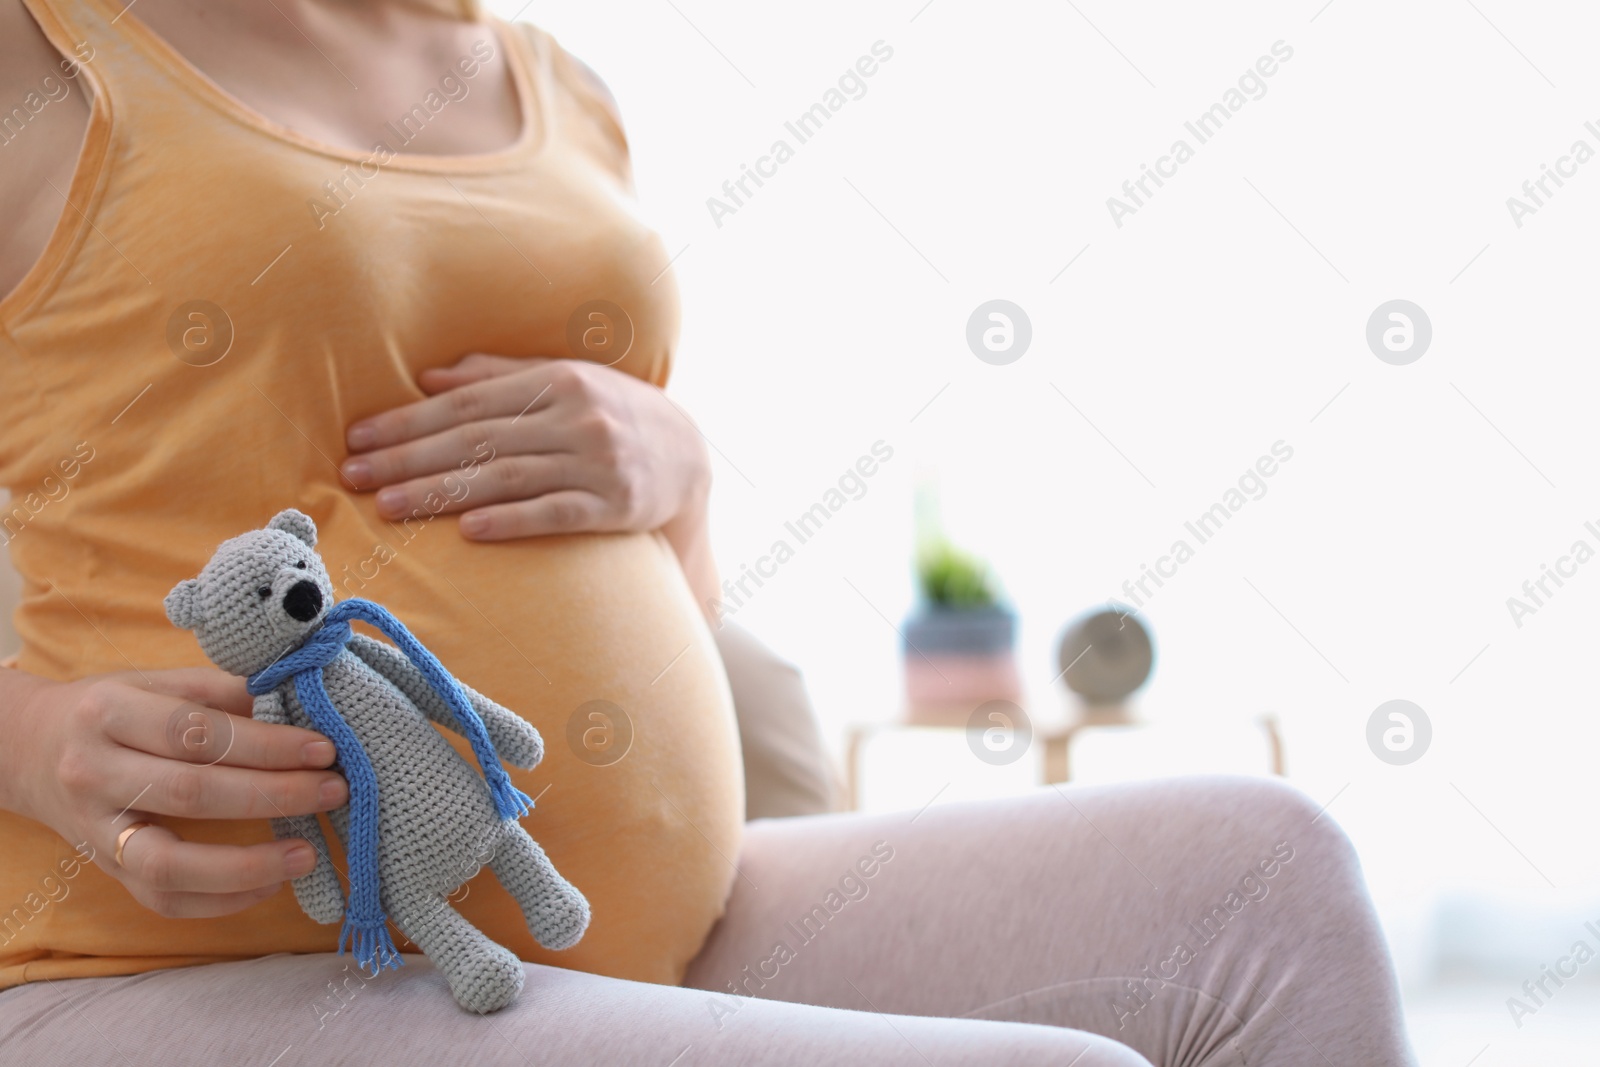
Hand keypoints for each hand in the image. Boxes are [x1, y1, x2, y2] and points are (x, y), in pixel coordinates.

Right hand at [1, 668, 347, 918]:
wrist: (32, 749)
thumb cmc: (117, 710)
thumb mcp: (158, 682)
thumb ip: (224, 691)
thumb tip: (303, 700)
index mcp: (110, 712)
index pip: (196, 732)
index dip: (265, 744)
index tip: (323, 748)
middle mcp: (94, 772)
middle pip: (191, 793)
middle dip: (272, 795)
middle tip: (333, 790)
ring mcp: (95, 829)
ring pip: (169, 862)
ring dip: (247, 864)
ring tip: (308, 853)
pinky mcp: (105, 869)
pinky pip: (161, 898)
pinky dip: (221, 900)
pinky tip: (271, 884)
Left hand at [341, 355, 710, 540]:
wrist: (690, 457)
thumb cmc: (614, 413)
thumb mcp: (566, 381)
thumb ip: (500, 376)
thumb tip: (429, 378)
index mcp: (558, 379)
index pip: (467, 403)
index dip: (409, 421)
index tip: (358, 438)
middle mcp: (578, 417)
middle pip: (477, 440)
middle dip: (409, 458)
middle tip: (355, 476)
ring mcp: (599, 463)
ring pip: (506, 478)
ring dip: (442, 494)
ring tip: (389, 508)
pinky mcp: (616, 506)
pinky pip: (556, 514)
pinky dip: (511, 521)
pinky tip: (468, 530)